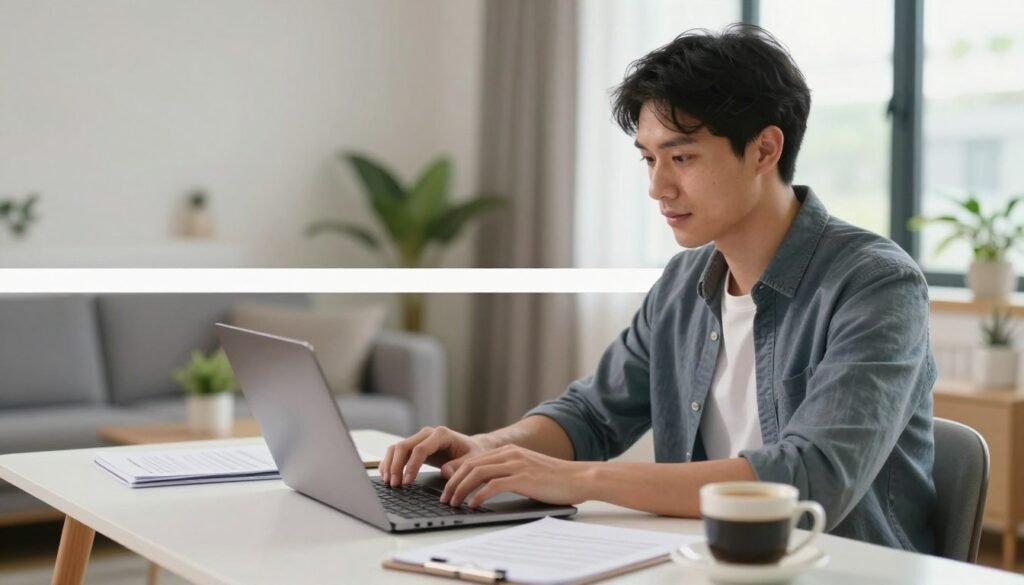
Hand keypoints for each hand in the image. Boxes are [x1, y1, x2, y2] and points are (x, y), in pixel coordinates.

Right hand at [380, 426, 489, 486]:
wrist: (472, 447)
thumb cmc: (473, 454)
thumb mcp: (472, 461)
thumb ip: (459, 467)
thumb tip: (445, 473)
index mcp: (441, 435)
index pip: (420, 448)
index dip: (411, 465)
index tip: (407, 481)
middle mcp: (427, 433)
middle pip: (404, 446)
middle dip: (396, 466)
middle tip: (395, 485)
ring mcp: (419, 438)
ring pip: (397, 448)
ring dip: (390, 464)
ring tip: (389, 482)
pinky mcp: (414, 446)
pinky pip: (397, 452)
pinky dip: (389, 462)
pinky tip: (386, 475)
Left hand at [440, 445, 591, 508]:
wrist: (580, 478)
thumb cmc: (557, 479)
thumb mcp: (528, 471)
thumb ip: (509, 474)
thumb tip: (488, 488)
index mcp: (510, 451)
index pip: (474, 460)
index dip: (457, 474)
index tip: (448, 487)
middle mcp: (510, 454)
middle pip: (471, 465)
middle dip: (453, 482)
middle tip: (445, 498)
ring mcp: (516, 464)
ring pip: (477, 473)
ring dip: (461, 489)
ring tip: (454, 503)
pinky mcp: (523, 477)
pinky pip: (493, 485)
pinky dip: (479, 495)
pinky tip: (473, 505)